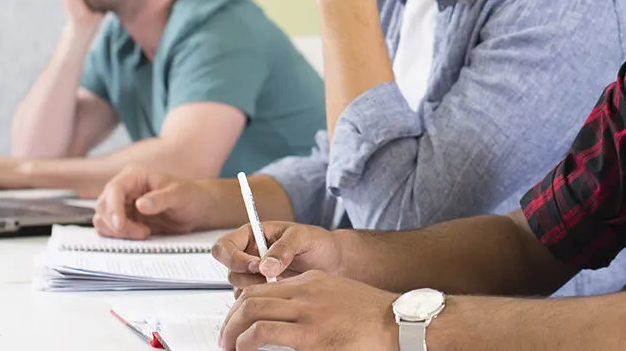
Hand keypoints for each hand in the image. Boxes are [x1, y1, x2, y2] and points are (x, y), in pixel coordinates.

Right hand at [93, 166, 221, 238]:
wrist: (196, 209)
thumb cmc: (189, 196)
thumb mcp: (180, 195)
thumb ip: (161, 199)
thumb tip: (140, 205)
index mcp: (135, 175)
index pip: (114, 189)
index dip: (113, 208)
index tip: (119, 225)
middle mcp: (124, 188)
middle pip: (103, 206)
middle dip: (118, 224)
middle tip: (143, 233)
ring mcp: (121, 204)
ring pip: (102, 220)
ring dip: (118, 232)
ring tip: (145, 232)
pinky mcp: (123, 219)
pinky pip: (109, 230)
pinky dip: (119, 236)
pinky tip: (140, 234)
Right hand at [212, 221, 344, 293]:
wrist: (335, 263)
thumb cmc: (318, 244)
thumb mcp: (303, 237)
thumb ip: (284, 248)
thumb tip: (265, 265)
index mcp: (252, 235)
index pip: (224, 246)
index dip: (233, 257)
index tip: (255, 265)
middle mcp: (249, 255)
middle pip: (230, 270)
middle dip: (249, 277)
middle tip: (272, 277)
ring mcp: (254, 276)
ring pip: (239, 288)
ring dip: (258, 289)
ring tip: (283, 282)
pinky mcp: (263, 292)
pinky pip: (252, 301)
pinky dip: (265, 299)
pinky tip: (284, 292)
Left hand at [219, 271, 396, 350]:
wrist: (401, 323)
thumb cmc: (376, 317)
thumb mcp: (340, 298)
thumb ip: (315, 304)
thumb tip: (292, 323)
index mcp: (312, 281)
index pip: (264, 286)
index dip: (243, 306)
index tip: (237, 322)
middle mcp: (306, 290)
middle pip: (251, 296)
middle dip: (230, 319)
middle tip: (225, 338)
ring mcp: (307, 311)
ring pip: (251, 310)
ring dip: (232, 331)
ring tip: (228, 347)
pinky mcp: (310, 335)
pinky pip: (263, 333)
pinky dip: (245, 342)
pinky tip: (243, 350)